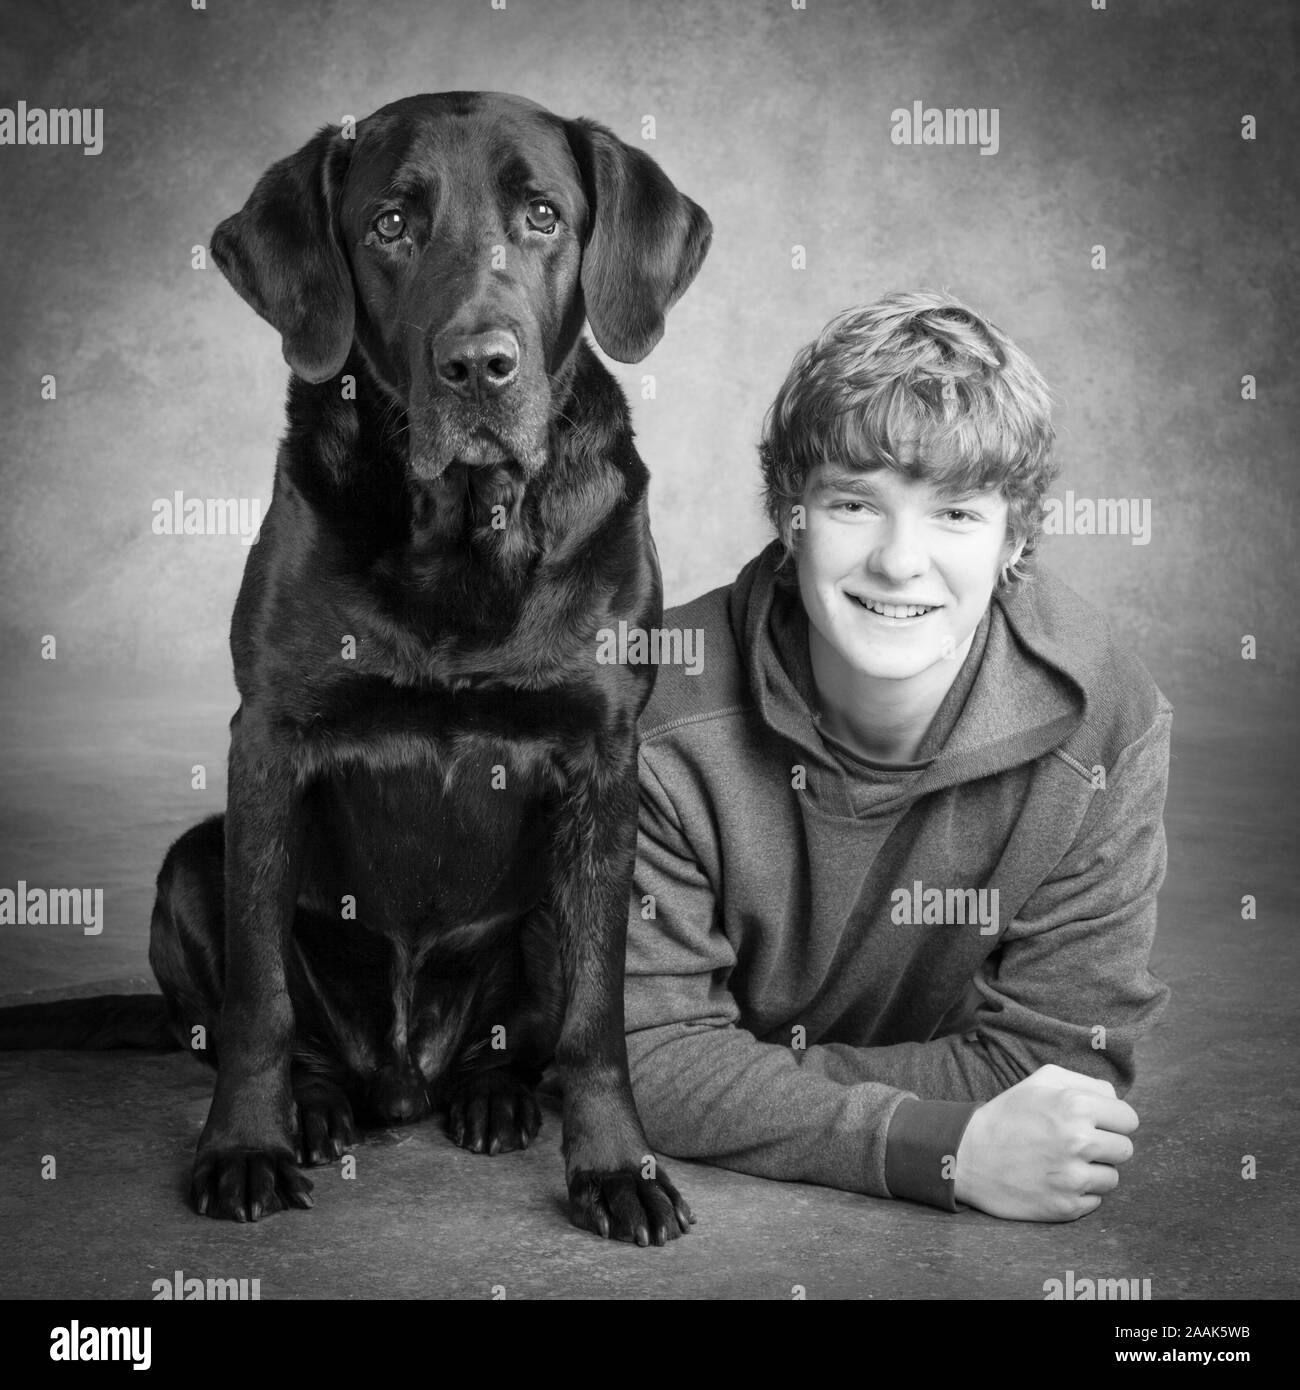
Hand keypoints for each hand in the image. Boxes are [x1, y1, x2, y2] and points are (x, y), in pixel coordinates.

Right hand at [953, 1063, 1137, 1220]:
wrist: (968, 1155)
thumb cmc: (1008, 1114)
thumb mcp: (1041, 1080)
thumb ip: (1086, 1083)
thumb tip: (1116, 1101)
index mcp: (1075, 1105)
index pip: (1129, 1118)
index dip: (1112, 1119)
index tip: (1095, 1123)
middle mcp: (1079, 1141)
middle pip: (1125, 1149)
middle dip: (1105, 1145)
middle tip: (1076, 1143)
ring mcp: (1073, 1177)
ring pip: (1113, 1177)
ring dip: (1094, 1171)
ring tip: (1064, 1162)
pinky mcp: (1067, 1207)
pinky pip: (1096, 1201)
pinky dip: (1080, 1192)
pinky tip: (1055, 1180)